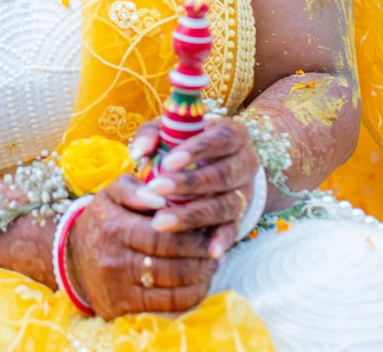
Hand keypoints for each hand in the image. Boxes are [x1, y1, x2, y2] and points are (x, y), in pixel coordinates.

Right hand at [65, 175, 218, 319]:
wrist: (71, 257)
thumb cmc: (101, 221)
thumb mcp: (111, 195)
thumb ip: (135, 188)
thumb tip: (161, 198)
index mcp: (115, 228)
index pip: (164, 237)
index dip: (193, 238)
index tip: (209, 234)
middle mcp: (115, 260)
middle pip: (172, 266)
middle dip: (201, 261)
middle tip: (216, 253)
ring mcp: (118, 287)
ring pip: (173, 291)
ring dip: (200, 281)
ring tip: (210, 268)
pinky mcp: (121, 307)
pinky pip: (165, 308)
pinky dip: (188, 299)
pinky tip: (197, 286)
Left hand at [139, 117, 259, 256]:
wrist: (213, 163)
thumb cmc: (183, 141)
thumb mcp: (169, 130)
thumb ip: (151, 134)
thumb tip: (137, 151)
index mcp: (233, 134)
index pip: (221, 139)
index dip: (197, 150)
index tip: (167, 162)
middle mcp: (245, 163)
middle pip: (223, 174)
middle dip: (188, 184)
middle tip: (155, 190)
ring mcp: (245, 192)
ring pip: (226, 204)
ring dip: (193, 214)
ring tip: (160, 221)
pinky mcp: (241, 216)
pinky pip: (234, 229)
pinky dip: (222, 239)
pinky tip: (209, 251)